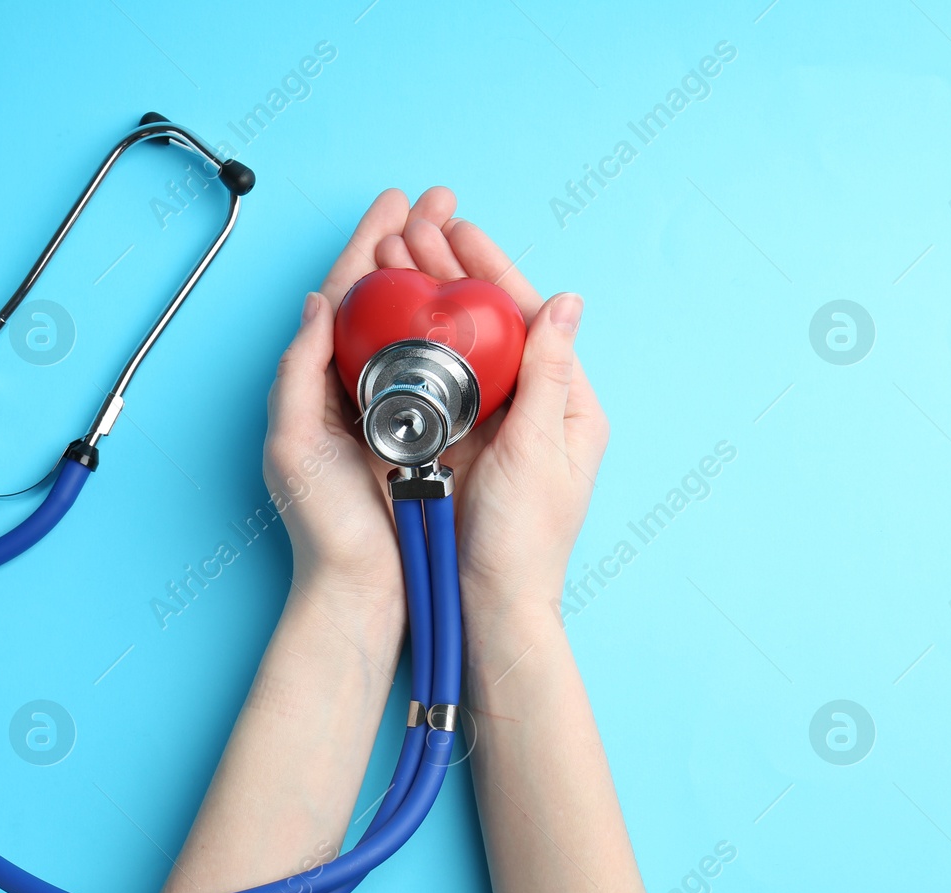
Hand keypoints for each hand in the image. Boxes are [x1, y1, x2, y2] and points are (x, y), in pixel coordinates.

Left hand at [263, 188, 423, 603]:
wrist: (360, 591)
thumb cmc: (322, 527)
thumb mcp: (292, 444)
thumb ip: (298, 372)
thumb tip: (318, 301)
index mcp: (314, 383)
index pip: (342, 295)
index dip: (369, 243)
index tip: (398, 200)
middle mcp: (349, 388)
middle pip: (380, 297)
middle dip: (409, 244)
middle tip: (443, 200)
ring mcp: (387, 409)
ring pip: (410, 325)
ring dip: (433, 276)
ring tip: (460, 235)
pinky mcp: (422, 433)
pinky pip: (439, 367)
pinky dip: (455, 329)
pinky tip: (478, 308)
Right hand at [369, 188, 608, 624]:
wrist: (489, 603)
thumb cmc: (523, 541)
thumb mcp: (539, 449)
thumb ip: (547, 373)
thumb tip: (565, 302)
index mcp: (566, 402)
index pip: (527, 313)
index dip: (491, 267)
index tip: (457, 229)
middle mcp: (530, 404)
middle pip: (488, 320)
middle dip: (448, 272)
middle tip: (409, 231)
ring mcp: (491, 423)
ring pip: (457, 343)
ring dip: (424, 299)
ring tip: (390, 259)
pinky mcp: (456, 443)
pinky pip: (435, 380)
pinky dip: (410, 344)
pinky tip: (384, 318)